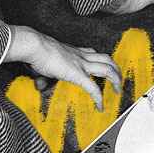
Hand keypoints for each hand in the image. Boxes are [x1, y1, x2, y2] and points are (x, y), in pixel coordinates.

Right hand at [4, 25, 121, 110]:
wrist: (35, 46)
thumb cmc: (36, 52)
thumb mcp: (42, 63)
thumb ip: (43, 76)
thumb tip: (39, 86)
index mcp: (74, 52)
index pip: (92, 53)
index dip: (100, 59)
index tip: (103, 65)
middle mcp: (80, 56)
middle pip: (106, 59)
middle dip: (115, 68)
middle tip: (118, 79)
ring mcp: (81, 64)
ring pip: (107, 69)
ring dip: (115, 79)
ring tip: (117, 90)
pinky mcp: (77, 74)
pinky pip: (93, 87)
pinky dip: (99, 98)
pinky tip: (100, 106)